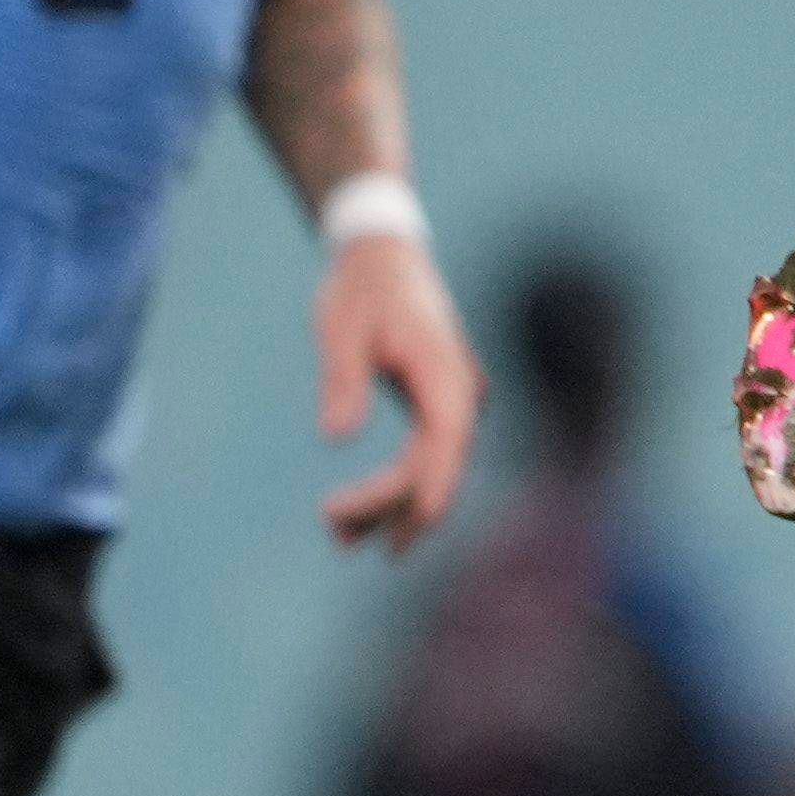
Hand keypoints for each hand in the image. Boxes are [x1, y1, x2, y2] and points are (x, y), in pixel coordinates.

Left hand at [313, 223, 481, 552]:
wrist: (383, 257)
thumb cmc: (360, 291)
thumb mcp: (341, 330)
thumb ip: (343, 380)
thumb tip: (336, 435)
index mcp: (443, 369)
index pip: (447, 441)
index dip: (427, 490)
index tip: (394, 530)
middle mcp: (460, 390)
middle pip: (439, 465)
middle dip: (393, 507)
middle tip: (334, 535)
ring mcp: (454, 400)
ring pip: (434, 468)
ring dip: (393, 506)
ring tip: (338, 538)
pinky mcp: (439, 406)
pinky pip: (427, 457)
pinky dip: (397, 487)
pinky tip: (360, 512)